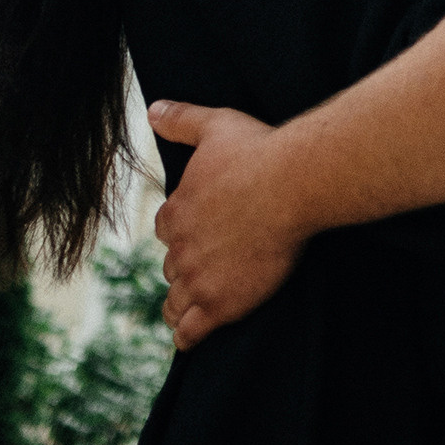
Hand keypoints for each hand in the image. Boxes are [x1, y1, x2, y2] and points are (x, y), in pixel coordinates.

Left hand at [148, 102, 305, 346]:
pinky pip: (190, 330)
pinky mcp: (220, 304)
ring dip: (180, 304)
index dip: (181, 230)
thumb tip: (152, 109)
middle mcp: (180, 248)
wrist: (293, 184)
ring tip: (191, 307)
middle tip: (209, 263)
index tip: (199, 230)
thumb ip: (181, 119)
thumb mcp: (215, 125)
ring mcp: (198, 279)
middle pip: (172, 265)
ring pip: (175, 302)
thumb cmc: (258, 152)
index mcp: (175, 211)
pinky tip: (190, 335)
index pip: (166, 229)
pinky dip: (186, 334)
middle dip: (186, 265)